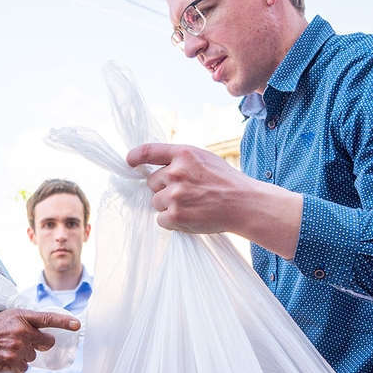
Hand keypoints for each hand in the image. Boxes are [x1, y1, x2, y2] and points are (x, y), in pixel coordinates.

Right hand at [0, 310, 79, 372]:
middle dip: (41, 344)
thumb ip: (26, 320)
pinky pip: (24, 368)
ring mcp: (19, 347)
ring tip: (9, 349)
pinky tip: (6, 359)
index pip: (48, 318)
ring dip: (24, 355)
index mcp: (23, 316)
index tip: (77, 325)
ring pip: (33, 357)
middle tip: (27, 342)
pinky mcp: (13, 361)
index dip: (64, 322)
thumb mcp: (9, 316)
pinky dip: (16, 366)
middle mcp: (23, 331)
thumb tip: (43, 330)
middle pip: (46, 342)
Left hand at [126, 142, 302, 258]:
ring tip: (191, 205)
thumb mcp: (204, 159)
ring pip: (155, 202)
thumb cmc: (226, 182)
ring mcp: (174, 195)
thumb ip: (181, 160)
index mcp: (183, 154)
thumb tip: (157, 168)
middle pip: (151, 182)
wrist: (243, 204)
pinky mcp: (175, 215)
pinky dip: (171, 221)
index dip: (135, 157)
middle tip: (186, 193)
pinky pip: (160, 219)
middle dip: (163, 188)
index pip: (149, 151)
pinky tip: (190, 217)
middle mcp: (175, 172)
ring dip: (168, 206)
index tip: (129, 162)